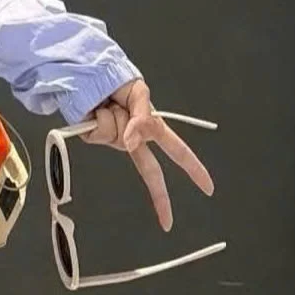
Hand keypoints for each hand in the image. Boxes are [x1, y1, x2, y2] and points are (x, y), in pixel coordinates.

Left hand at [83, 79, 214, 231]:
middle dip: (160, 196)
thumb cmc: (117, 80)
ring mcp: (113, 139)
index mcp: (151, 127)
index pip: (177, 150)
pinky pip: (100, 131)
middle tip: (168, 223)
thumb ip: (143, 118)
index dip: (193, 168)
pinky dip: (100, 117)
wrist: (87, 71)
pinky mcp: (93, 136)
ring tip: (110, 102)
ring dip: (115, 115)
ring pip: (119, 137)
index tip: (208, 188)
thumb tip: (133, 143)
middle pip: (150, 169)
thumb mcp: (139, 92)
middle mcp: (133, 138)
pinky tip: (96, 108)